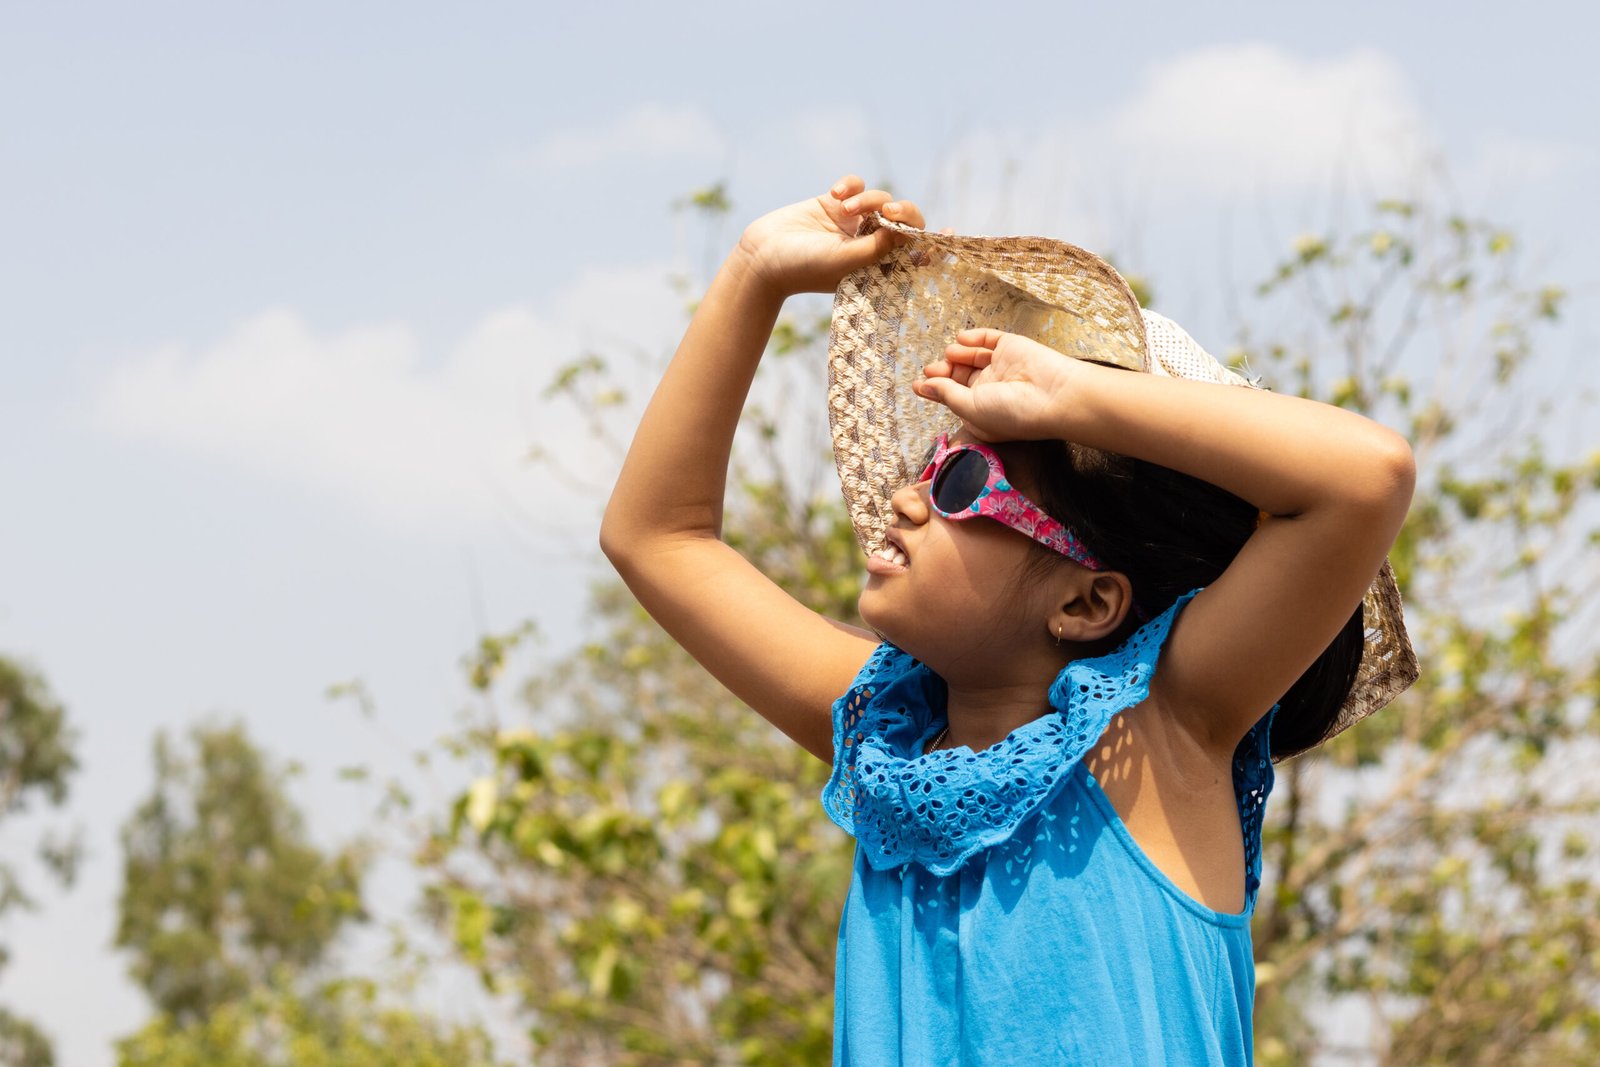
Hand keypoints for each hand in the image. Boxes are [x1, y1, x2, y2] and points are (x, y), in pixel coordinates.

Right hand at [737, 174, 926, 296]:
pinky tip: (834, 192)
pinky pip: (857, 184)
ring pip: (881, 199)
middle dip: (904, 212)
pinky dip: (850, 184)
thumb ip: (879, 246)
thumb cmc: (804, 268)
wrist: (763, 256)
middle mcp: (870, 245)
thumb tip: (907, 230)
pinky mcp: (835, 203)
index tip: (950, 234)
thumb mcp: (846, 261)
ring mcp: (854, 223)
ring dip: (868, 199)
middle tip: (892, 211)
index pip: (915, 256)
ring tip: (844, 208)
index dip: (935, 245)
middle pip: (906, 222)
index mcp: (878, 267)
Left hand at [912, 329, 1083, 441]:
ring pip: (972, 357)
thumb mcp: (970, 408)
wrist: (1053, 395)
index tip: (917, 384)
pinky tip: (962, 340)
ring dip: (957, 355)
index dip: (935, 390)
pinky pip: (988, 340)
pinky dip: (973, 338)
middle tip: (930, 368)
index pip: (954, 398)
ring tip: (949, 354)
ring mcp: (1002, 368)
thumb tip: (923, 386)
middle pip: (960, 377)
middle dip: (943, 372)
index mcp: (982, 412)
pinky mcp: (1011, 348)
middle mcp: (992, 390)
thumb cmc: (1013, 412)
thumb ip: (946, 394)